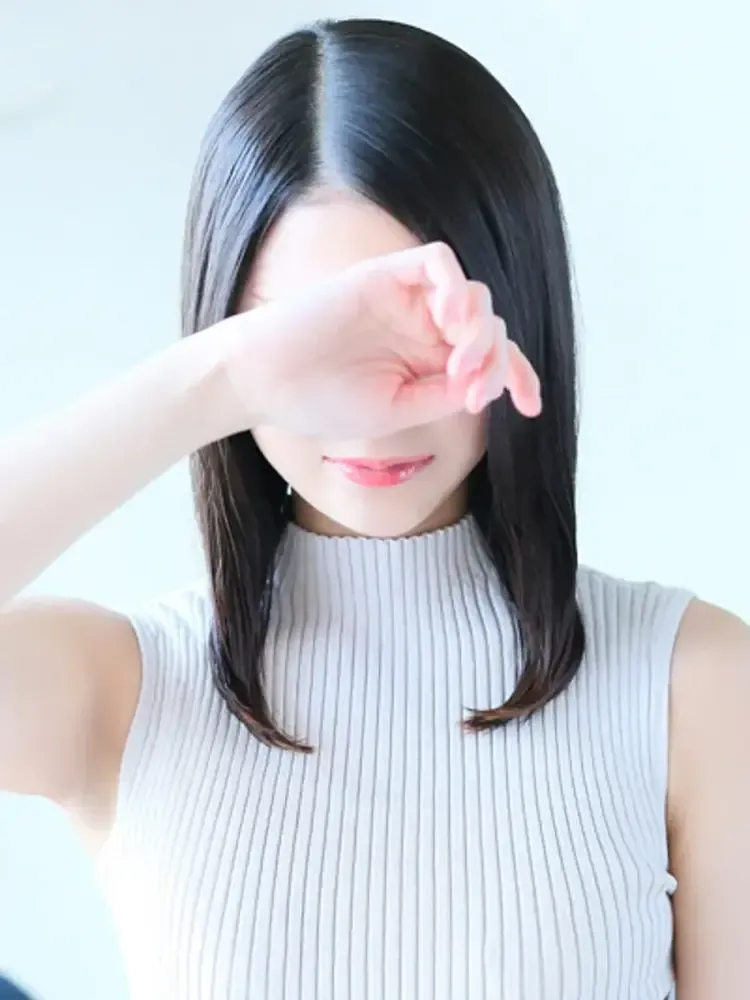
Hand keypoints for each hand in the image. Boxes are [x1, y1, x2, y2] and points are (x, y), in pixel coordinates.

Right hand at [220, 241, 540, 438]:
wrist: (266, 381)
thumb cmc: (321, 401)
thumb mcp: (397, 411)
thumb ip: (445, 395)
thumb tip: (490, 382)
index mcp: (428, 362)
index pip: (489, 359)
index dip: (518, 376)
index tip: (531, 408)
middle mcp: (423, 327)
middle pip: (489, 327)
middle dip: (495, 359)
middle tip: (470, 387)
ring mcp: (406, 299)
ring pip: (472, 295)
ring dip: (478, 329)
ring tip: (458, 359)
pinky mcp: (385, 274)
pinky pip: (437, 263)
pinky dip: (455, 285)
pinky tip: (449, 319)